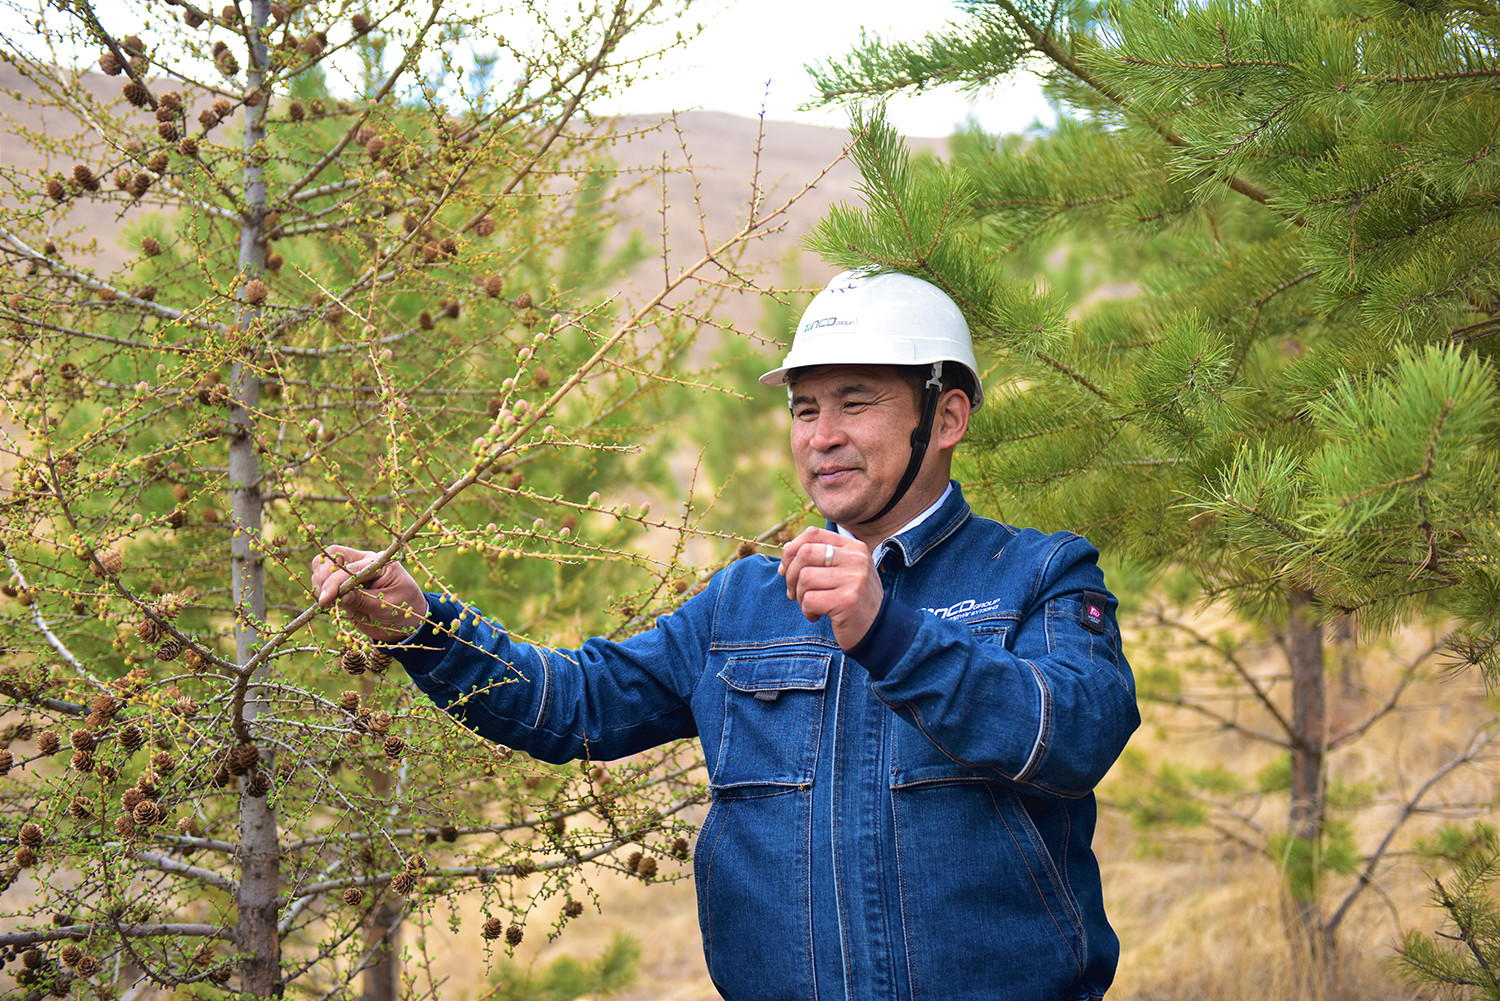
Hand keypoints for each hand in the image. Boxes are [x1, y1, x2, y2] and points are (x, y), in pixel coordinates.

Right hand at [310, 544, 427, 643]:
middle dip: (323, 576)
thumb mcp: (386, 606)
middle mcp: (362, 563)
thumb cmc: (403, 610)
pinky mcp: (343, 585)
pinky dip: (322, 593)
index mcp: (377, 563)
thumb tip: (339, 596)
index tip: (326, 598)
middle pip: (332, 556)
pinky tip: (332, 605)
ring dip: (321, 585)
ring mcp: (351, 573)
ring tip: (331, 603)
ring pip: (323, 568)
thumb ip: (363, 600)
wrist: (406, 622)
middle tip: (326, 598)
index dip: (335, 582)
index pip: (349, 566)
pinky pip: (324, 583)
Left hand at [777, 527, 882, 649]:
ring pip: (805, 577)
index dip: (792, 550)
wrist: (878, 629)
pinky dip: (807, 611)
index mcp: (854, 547)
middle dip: (791, 575)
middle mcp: (856, 559)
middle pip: (805, 553)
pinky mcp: (847, 601)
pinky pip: (810, 600)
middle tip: (794, 592)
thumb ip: (819, 557)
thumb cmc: (852, 599)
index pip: (813, 533)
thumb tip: (787, 547)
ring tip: (810, 606)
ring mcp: (854, 579)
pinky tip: (817, 616)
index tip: (786, 570)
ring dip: (800, 596)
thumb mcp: (842, 571)